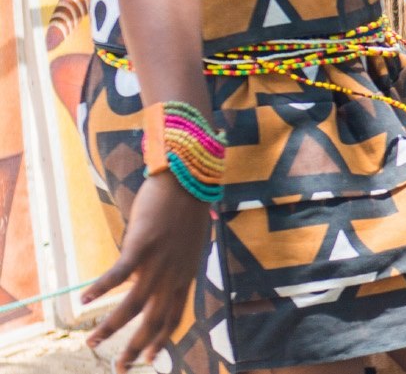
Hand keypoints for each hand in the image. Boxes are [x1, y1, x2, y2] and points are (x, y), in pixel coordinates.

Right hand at [83, 173, 207, 371]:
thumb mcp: (189, 245)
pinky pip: (119, 273)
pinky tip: (86, 299)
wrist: (190, 179)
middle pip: (153, 320)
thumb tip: (155, 278)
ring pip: (132, 305)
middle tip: (119, 368)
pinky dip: (102, 287)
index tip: (148, 359)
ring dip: (110, 327)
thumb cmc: (187, 210)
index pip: (175, 316)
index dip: (161, 340)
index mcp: (186, 275)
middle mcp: (174, 274)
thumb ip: (175, 266)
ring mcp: (158, 261)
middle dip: (135, 347)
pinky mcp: (142, 245)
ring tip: (92, 343)